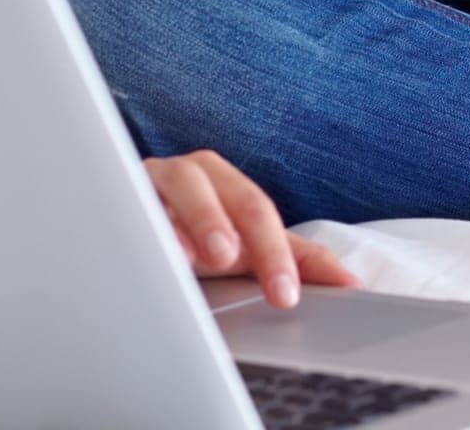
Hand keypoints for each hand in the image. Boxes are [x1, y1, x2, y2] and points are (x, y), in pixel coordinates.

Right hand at [145, 149, 362, 309]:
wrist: (133, 223)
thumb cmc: (194, 234)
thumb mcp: (243, 249)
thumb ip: (295, 259)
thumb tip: (350, 283)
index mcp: (229, 183)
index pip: (261, 213)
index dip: (278, 254)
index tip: (287, 296)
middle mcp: (197, 174)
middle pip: (231, 195)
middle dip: (245, 234)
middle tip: (249, 269)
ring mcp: (157, 180)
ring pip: (183, 183)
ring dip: (201, 217)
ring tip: (214, 254)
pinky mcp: (119, 191)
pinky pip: (134, 201)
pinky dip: (148, 222)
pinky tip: (158, 249)